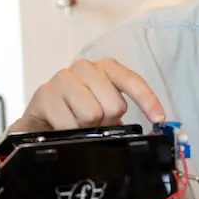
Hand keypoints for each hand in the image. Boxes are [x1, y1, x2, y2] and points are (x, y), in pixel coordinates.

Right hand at [10, 58, 165, 131]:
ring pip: (91, 114)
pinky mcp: (44, 94)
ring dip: (86, 127)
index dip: (148, 100)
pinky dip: (69, 131)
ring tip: (77, 122)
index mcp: (105, 67)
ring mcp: (62, 78)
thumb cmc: (76, 111)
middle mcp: (84, 67)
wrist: (39, 118)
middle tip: (94, 122)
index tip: (159, 119)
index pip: (132, 81)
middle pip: (113, 104)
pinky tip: (62, 125)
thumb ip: (121, 110)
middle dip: (106, 120)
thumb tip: (147, 125)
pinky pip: (69, 123)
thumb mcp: (103, 106)